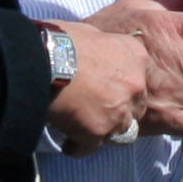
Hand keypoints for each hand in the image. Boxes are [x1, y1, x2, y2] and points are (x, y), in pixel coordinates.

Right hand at [44, 38, 147, 155]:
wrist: (42, 60)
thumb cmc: (61, 41)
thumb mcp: (91, 34)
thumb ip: (104, 49)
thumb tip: (97, 56)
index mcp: (136, 57)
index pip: (140, 81)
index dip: (122, 88)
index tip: (107, 90)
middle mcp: (135, 86)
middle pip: (134, 109)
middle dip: (116, 112)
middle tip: (93, 110)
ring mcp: (119, 111)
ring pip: (117, 131)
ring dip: (100, 130)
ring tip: (79, 127)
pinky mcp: (98, 131)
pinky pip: (90, 147)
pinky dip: (78, 146)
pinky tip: (67, 143)